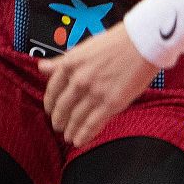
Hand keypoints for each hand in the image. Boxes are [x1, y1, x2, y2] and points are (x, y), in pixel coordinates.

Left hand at [39, 24, 155, 146]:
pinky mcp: (110, 104)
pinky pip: (92, 125)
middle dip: (58, 120)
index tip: (50, 110)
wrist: (142, 42)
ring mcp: (94, 93)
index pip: (52, 90)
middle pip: (62, 107)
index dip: (49, 103)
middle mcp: (79, 80)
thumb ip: (61, 61)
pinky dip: (83, 135)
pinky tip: (79, 141)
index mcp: (70, 64)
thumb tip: (41, 67)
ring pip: (75, 119)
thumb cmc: (116, 42)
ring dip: (70, 130)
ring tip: (68, 136)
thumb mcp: (83, 48)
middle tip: (58, 126)